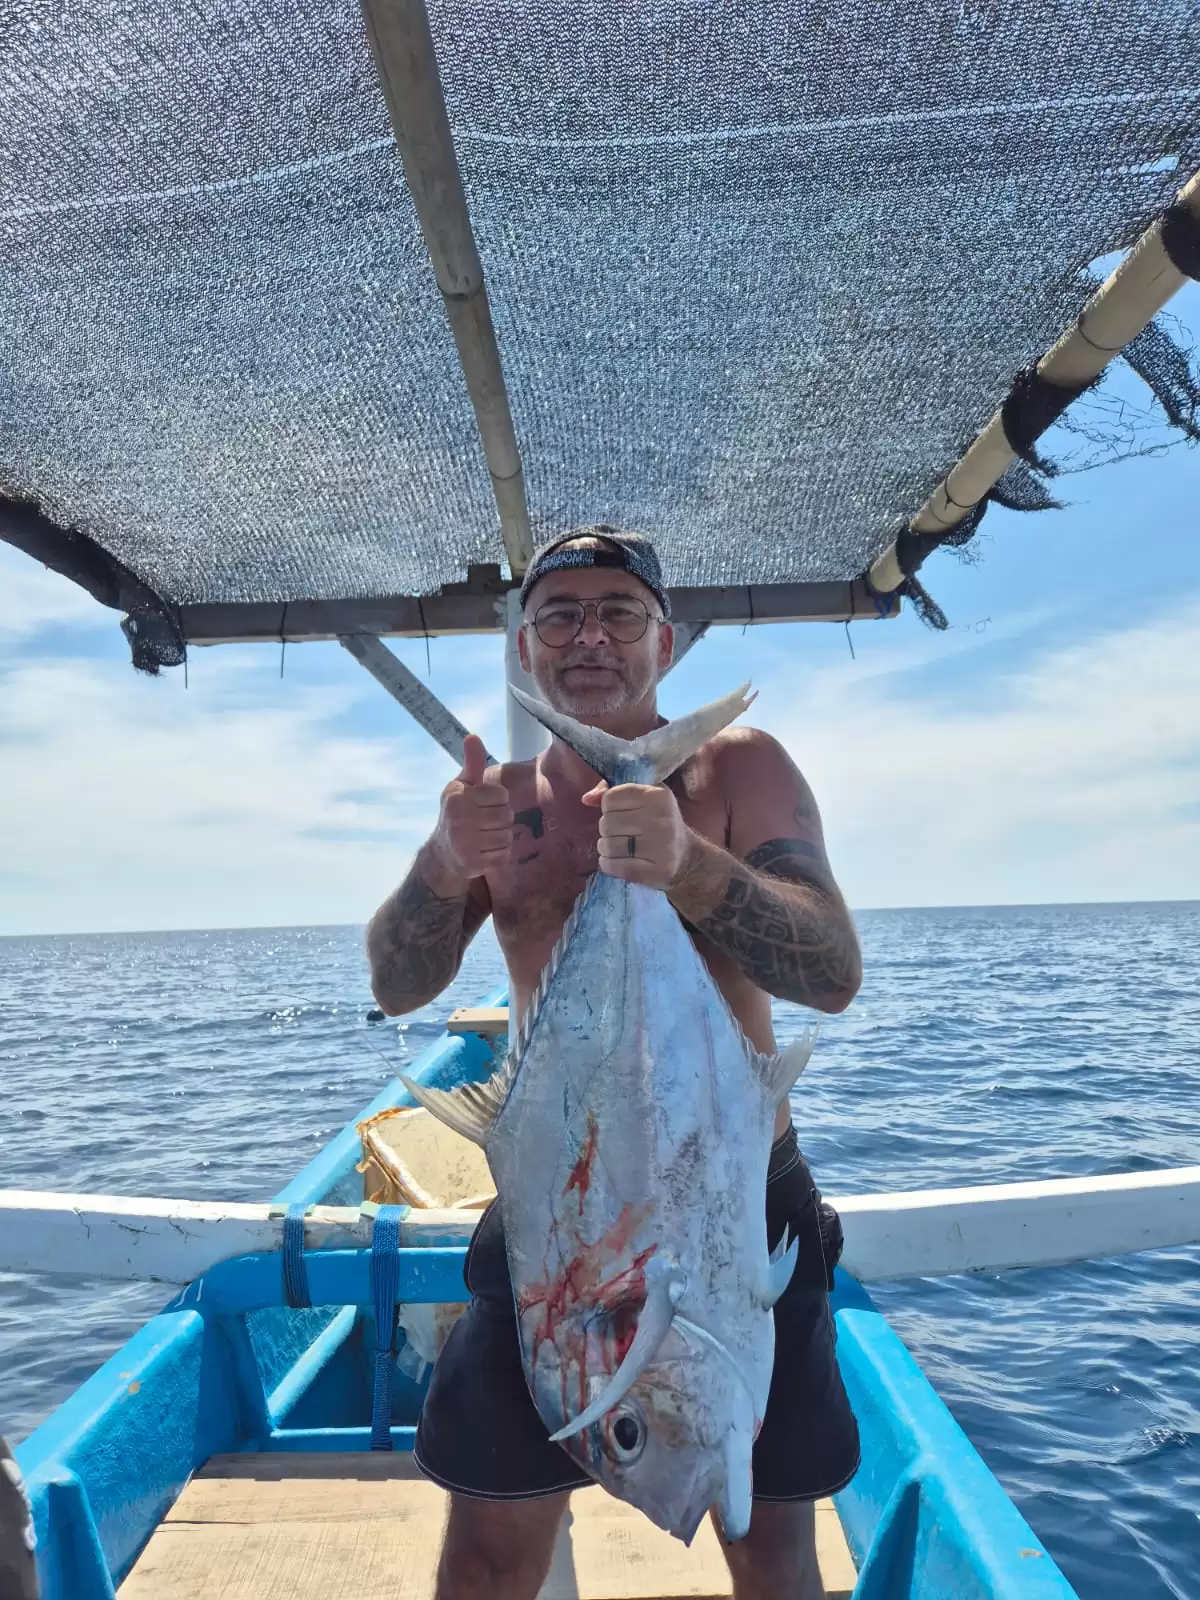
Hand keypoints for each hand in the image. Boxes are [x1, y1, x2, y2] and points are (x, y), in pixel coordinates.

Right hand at [429, 735, 512, 879]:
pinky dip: (500, 854)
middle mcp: (458, 821)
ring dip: (502, 836)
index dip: (498, 799)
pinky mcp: (472, 865)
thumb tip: (473, 736)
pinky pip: (503, 856)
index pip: (501, 795)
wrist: (444, 851)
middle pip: (507, 816)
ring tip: (487, 834)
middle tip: (488, 820)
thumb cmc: (459, 810)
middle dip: (502, 818)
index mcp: (457, 799)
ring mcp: (464, 845)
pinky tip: (486, 850)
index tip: (485, 802)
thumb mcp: (463, 785)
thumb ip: (473, 763)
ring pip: (507, 837)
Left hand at [583, 780, 693, 888]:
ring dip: (605, 848)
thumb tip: (586, 799)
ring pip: (608, 845)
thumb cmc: (658, 824)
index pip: (611, 797)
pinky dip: (607, 864)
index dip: (609, 808)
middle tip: (620, 834)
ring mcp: (661, 846)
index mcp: (658, 795)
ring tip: (617, 848)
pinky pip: (614, 866)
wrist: (687, 860)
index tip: (622, 814)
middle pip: (607, 822)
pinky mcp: (657, 870)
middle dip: (607, 830)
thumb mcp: (643, 799)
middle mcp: (662, 818)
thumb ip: (613, 791)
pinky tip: (616, 862)